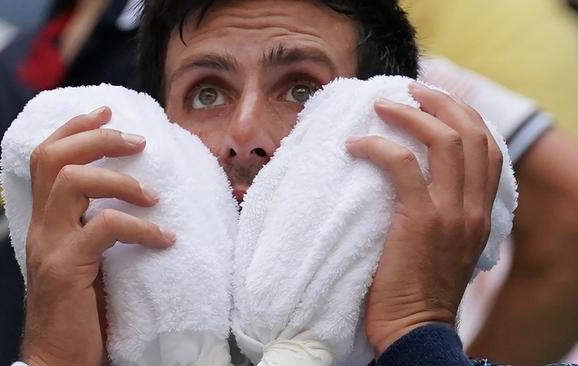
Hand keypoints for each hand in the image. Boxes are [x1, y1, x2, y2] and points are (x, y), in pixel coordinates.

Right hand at [21, 106, 175, 365]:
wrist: (61, 359)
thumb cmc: (82, 309)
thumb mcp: (88, 258)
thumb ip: (97, 227)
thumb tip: (140, 197)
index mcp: (48, 221)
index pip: (49, 158)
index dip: (76, 128)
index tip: (108, 111)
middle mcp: (42, 227)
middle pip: (55, 158)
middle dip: (98, 138)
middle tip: (138, 140)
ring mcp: (50, 245)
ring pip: (72, 181)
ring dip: (118, 178)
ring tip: (154, 194)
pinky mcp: (67, 268)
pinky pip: (104, 229)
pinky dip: (140, 227)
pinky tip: (166, 239)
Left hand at [345, 83, 502, 354]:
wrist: (415, 330)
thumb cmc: (419, 292)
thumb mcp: (446, 248)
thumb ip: (445, 215)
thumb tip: (416, 183)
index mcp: (482, 213)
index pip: (489, 148)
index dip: (465, 115)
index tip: (437, 101)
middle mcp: (474, 208)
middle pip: (471, 134)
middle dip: (441, 102)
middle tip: (410, 90)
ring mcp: (450, 213)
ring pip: (443, 141)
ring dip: (410, 115)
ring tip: (381, 105)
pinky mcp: (419, 220)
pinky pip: (401, 165)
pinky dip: (377, 147)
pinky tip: (355, 146)